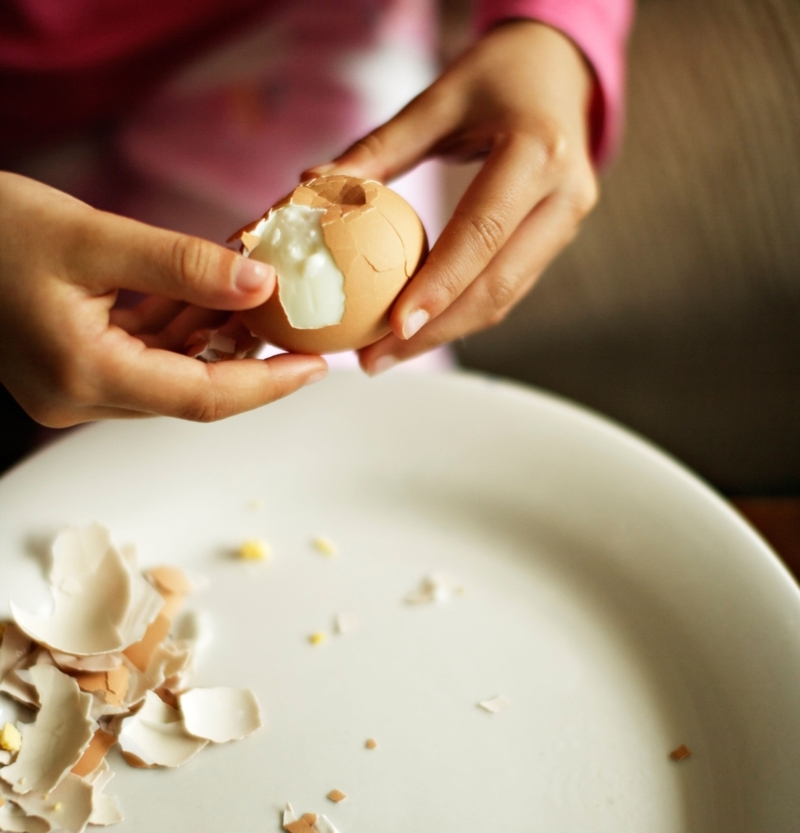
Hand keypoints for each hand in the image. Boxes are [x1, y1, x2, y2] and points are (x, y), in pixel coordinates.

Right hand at [0, 172, 326, 426]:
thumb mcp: (93, 235)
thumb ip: (183, 265)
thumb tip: (262, 284)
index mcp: (86, 373)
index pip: (204, 397)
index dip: (268, 385)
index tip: (316, 368)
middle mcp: (80, 397)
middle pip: (192, 390)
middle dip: (246, 355)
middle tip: (290, 317)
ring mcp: (73, 389)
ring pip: (170, 374)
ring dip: (212, 337)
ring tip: (250, 293)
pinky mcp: (71, 372)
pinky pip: (143, 360)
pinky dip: (178, 331)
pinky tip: (201, 296)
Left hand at [303, 21, 597, 373]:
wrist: (559, 71)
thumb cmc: (494, 77)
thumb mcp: (436, 100)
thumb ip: (378, 148)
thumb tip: (308, 184)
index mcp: (537, 152)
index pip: (482, 234)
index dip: (439, 286)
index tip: (394, 328)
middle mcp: (565, 195)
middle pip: (498, 285)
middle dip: (436, 332)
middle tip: (377, 359)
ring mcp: (568, 222)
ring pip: (506, 297)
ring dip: (447, 332)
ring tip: (388, 354)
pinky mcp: (557, 239)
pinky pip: (508, 286)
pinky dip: (463, 312)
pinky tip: (421, 327)